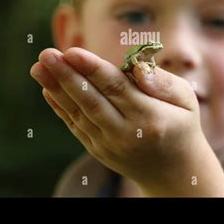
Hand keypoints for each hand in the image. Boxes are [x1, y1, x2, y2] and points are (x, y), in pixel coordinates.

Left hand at [30, 47, 223, 195]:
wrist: (174, 171)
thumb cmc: (181, 125)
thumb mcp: (186, 101)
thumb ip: (163, 82)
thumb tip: (138, 68)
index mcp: (151, 117)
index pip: (117, 88)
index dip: (93, 70)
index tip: (72, 52)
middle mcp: (127, 133)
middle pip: (92, 101)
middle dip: (66, 76)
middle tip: (46, 55)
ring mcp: (110, 144)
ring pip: (79, 113)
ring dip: (57, 89)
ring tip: (38, 68)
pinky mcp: (99, 150)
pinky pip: (77, 127)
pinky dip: (60, 109)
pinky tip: (47, 89)